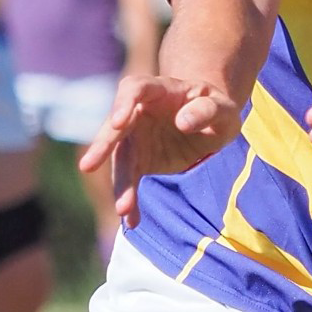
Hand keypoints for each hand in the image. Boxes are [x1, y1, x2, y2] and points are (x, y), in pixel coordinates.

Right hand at [79, 74, 241, 227]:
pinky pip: (130, 181)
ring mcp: (136, 137)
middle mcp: (138, 112)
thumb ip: (207, 111)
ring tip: (122, 210)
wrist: (211, 124)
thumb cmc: (216, 109)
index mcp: (159, 90)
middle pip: (116, 127)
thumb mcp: (223, 108)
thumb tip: (183, 122)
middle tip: (88, 166)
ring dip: (120, 185)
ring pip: (121, 160)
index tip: (118, 122)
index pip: (134, 88)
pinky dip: (130, 201)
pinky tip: (132, 222)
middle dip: (102, 146)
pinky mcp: (139, 161)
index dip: (123, 103)